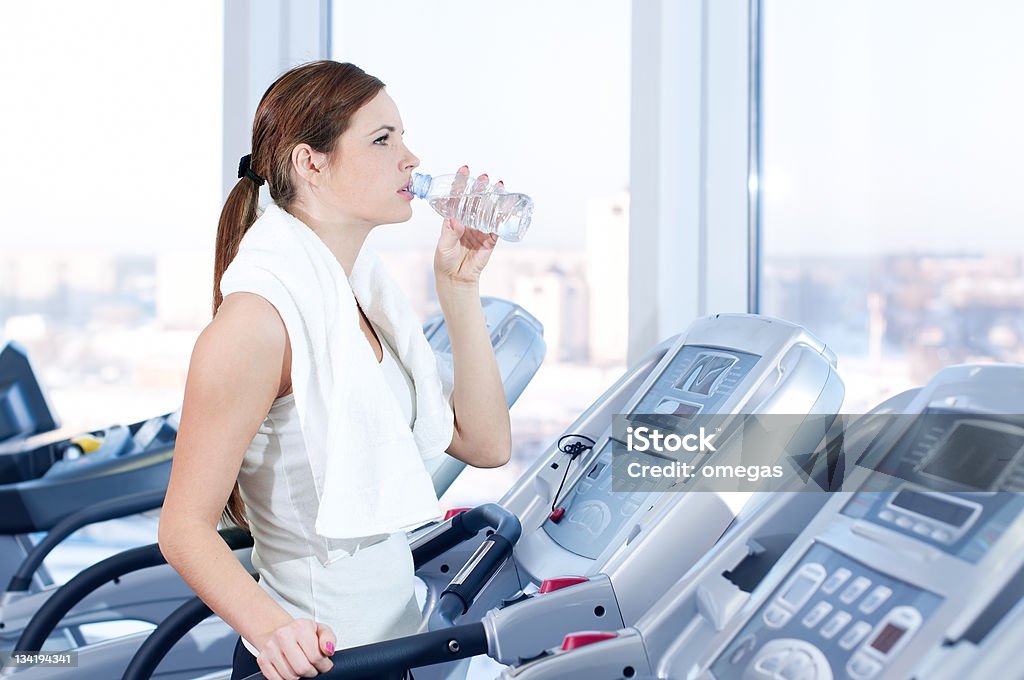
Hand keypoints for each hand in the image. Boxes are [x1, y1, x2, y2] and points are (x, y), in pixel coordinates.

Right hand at [256, 618, 334, 679]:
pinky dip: (286, 679)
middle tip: (313, 667)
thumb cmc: (301, 633)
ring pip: (290, 676)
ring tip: (301, 667)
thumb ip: (329, 639)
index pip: (316, 656)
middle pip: (303, 668)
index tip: (324, 664)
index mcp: (300, 627)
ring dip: (299, 676)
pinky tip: (290, 669)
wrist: (278, 631)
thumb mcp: (320, 630)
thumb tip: (328, 650)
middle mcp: (283, 636)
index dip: (324, 665)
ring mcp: (270, 648)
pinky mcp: (262, 660)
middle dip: (312, 672)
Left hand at [433, 166, 499, 287]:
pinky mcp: (490, 239)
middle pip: (475, 200)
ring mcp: (480, 228)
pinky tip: (507, 207)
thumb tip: (454, 221)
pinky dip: (503, 217)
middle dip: (480, 188)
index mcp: (453, 218)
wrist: (456, 278)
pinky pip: (498, 226)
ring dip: (494, 198)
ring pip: (488, 210)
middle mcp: (468, 220)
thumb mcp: (444, 246)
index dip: (461, 183)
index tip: (464, 170)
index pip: (457, 197)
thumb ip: (449, 234)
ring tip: (499, 186)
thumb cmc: (445, 260)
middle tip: (485, 178)